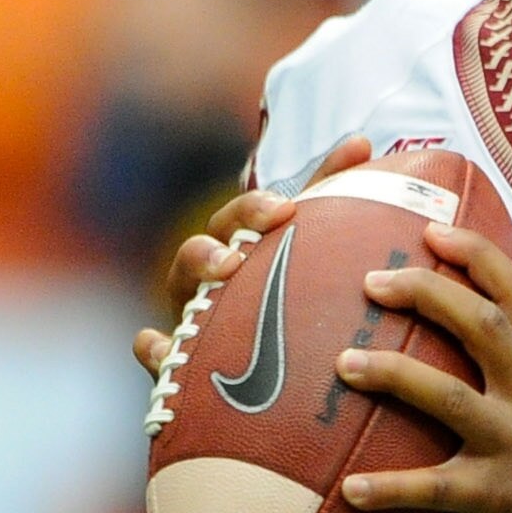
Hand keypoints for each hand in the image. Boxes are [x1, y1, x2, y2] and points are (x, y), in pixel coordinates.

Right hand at [131, 135, 370, 376]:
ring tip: (224, 267)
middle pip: (210, 241)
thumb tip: (360, 139)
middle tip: (259, 237)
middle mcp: (213, 275)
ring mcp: (192, 312)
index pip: (249, 217)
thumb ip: (332, 198)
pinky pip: (159, 352)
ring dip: (197, 267)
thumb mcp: (312, 250)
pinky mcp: (180, 356)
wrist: (274, 372)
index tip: (286, 209)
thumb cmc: (290, 300)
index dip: (261, 208)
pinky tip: (151, 342)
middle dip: (228, 235)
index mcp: (244, 248)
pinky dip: (152, 347)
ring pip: (180, 283)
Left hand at [331, 222, 511, 512]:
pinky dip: (389, 488)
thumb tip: (476, 336)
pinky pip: (433, 488)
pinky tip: (349, 489)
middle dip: (427, 295)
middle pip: (483, 327)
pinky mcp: (498, 500)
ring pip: (449, 396)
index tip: (433, 232)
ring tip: (344, 363)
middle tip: (376, 281)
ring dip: (392, 374)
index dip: (477, 258)